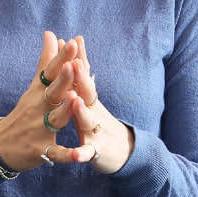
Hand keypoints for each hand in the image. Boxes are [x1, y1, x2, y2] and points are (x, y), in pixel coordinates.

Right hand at [0, 32, 95, 167]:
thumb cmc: (25, 112)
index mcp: (39, 92)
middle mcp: (39, 108)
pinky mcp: (41, 150)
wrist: (1, 146)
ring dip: (65, 110)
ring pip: (55, 119)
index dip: (60, 58)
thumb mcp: (34, 87)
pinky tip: (78, 155)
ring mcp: (39, 129)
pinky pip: (55, 153)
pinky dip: (67, 155)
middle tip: (73, 65)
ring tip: (74, 100)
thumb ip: (46, 61)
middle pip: (53, 92)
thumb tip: (51, 33)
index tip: (72, 42)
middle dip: (63, 79)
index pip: (50, 72)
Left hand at [62, 35, 134, 174]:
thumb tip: (77, 45)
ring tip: (75, 100)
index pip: (83, 76)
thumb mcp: (91, 97)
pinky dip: (82, 153)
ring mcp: (96, 131)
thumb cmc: (100, 122)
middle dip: (81, 78)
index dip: (78, 59)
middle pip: (88, 93)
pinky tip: (77, 155)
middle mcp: (94, 111)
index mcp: (89, 99)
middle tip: (74, 62)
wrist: (124, 152)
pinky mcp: (96, 151)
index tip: (72, 41)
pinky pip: (88, 152)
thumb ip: (83, 72)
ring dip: (81, 111)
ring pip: (88, 120)